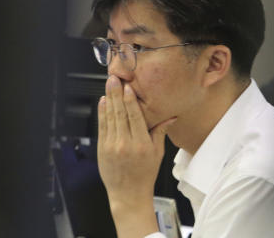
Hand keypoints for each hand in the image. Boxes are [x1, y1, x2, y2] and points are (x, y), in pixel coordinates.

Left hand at [98, 74, 175, 236]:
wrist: (128, 194)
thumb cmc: (145, 174)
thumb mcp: (157, 153)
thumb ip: (161, 131)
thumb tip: (171, 115)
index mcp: (141, 144)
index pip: (134, 117)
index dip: (130, 100)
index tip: (129, 86)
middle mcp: (125, 144)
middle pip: (120, 113)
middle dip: (117, 94)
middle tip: (115, 78)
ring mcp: (112, 146)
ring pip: (110, 117)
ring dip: (109, 99)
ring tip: (109, 85)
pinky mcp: (102, 149)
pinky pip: (102, 127)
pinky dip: (102, 113)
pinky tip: (103, 102)